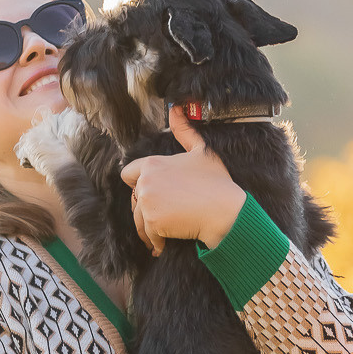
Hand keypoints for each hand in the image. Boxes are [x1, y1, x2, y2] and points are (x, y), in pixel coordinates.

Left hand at [119, 105, 246, 254]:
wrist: (224, 211)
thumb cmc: (216, 182)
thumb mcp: (201, 151)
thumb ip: (184, 132)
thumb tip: (176, 108)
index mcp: (152, 164)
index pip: (128, 174)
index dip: (139, 185)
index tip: (153, 195)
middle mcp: (145, 182)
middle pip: (134, 199)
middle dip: (146, 208)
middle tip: (164, 215)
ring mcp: (148, 202)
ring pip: (139, 219)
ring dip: (148, 228)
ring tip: (162, 234)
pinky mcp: (153, 222)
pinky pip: (148, 236)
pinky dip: (156, 242)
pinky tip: (164, 245)